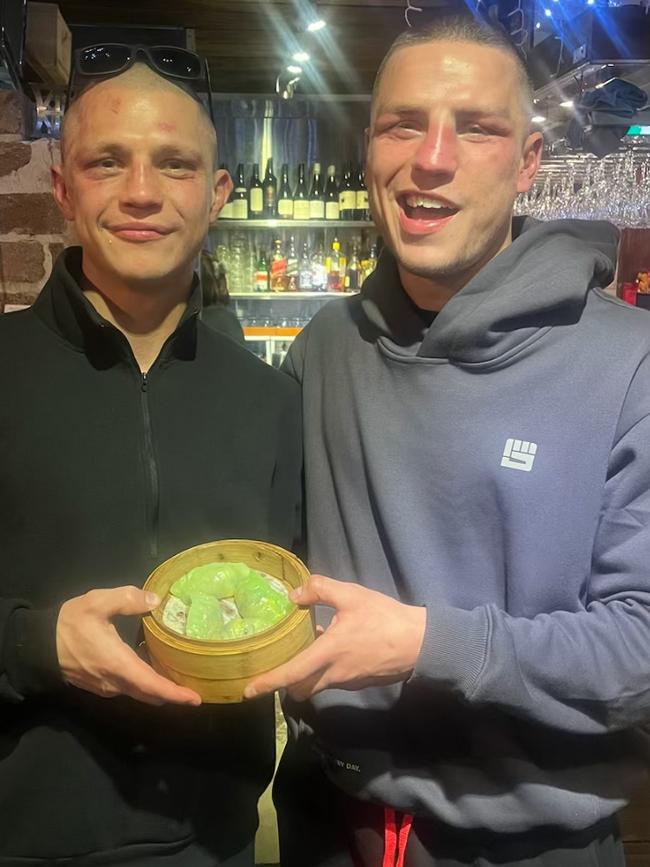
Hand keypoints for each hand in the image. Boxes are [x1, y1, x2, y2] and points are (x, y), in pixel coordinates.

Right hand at [56, 586, 200, 705]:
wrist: (38, 645)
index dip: (174, 694)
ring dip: (158, 689)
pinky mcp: (100, 685)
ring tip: (179, 677)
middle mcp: (115, 682)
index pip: (152, 685)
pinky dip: (144, 684)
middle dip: (172, 694)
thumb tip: (155, 600)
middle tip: (195, 688)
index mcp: (118, 664)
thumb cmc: (69, 625)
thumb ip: (128, 599)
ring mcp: (106, 687)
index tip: (195, 699)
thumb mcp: (98, 602)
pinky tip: (153, 667)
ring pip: (139, 692)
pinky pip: (128, 688)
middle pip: (149, 693)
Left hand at [244, 575, 425, 700]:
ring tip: (309, 647)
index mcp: (328, 653)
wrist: (420, 642)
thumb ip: (320, 590)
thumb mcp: (352, 595)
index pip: (291, 674)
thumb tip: (294, 595)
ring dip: (308, 673)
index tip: (248, 691)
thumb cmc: (384, 618)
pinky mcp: (360, 682)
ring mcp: (348, 681)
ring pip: (317, 684)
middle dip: (287, 682)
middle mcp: (334, 674)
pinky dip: (325, 670)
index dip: (268, 682)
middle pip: (300, 688)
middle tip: (279, 664)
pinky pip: (334, 680)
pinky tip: (333, 647)